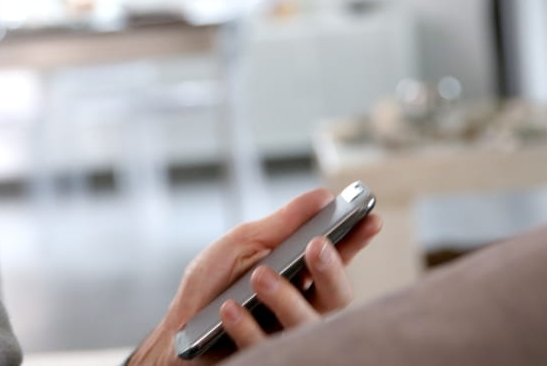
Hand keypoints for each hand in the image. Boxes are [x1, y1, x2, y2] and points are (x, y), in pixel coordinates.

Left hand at [127, 188, 381, 364]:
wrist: (177, 331)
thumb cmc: (209, 288)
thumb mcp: (240, 246)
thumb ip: (280, 225)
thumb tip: (321, 196)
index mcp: (300, 279)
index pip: (337, 262)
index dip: (356, 242)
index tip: (369, 218)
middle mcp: (301, 310)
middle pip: (337, 298)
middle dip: (331, 270)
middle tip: (316, 246)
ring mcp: (286, 338)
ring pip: (308, 325)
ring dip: (286, 297)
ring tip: (259, 276)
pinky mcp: (266, 358)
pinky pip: (267, 347)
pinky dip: (246, 327)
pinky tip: (230, 310)